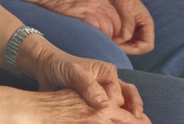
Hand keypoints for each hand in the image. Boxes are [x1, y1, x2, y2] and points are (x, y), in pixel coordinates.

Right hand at [19, 0, 121, 40]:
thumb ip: (92, 3)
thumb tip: (96, 17)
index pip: (116, 16)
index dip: (114, 29)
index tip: (108, 37)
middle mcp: (99, 1)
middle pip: (116, 22)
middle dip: (113, 36)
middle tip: (104, 44)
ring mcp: (92, 6)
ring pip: (109, 27)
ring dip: (105, 38)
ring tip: (97, 45)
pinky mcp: (82, 13)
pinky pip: (97, 28)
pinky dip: (97, 37)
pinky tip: (91, 41)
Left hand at [22, 38, 143, 118]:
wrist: (46, 67)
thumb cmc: (61, 66)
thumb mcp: (75, 74)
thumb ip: (89, 88)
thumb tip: (105, 105)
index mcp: (109, 73)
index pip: (121, 95)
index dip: (121, 109)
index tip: (127, 120)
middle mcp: (110, 82)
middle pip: (129, 99)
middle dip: (135, 114)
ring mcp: (104, 93)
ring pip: (123, 106)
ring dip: (129, 117)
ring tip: (137, 123)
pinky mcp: (96, 102)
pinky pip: (110, 112)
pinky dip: (115, 119)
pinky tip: (116, 123)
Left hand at [88, 0, 155, 53]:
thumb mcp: (123, 5)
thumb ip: (127, 22)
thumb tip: (126, 38)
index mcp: (146, 22)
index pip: (147, 45)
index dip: (135, 49)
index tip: (119, 45)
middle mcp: (141, 27)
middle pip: (139, 48)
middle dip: (126, 49)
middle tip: (111, 45)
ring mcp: (132, 28)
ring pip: (130, 46)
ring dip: (120, 47)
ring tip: (107, 42)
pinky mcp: (123, 28)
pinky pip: (122, 41)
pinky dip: (115, 42)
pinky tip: (106, 38)